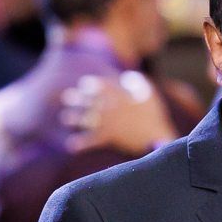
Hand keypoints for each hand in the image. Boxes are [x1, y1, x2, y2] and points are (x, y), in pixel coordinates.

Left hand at [63, 72, 177, 157]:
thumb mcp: (149, 93)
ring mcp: (108, 123)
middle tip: (66, 97)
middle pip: (89, 101)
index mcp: (119, 96)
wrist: (157, 137)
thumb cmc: (155, 115)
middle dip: (77, 99)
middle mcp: (110, 107)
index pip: (100, 86)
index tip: (83, 84)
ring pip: (86, 119)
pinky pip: (91, 141)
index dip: (90, 85)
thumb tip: (125, 76)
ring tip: (65, 118)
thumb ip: (137, 82)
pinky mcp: (109, 138)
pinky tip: (70, 145)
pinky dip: (80, 144)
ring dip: (74, 118)